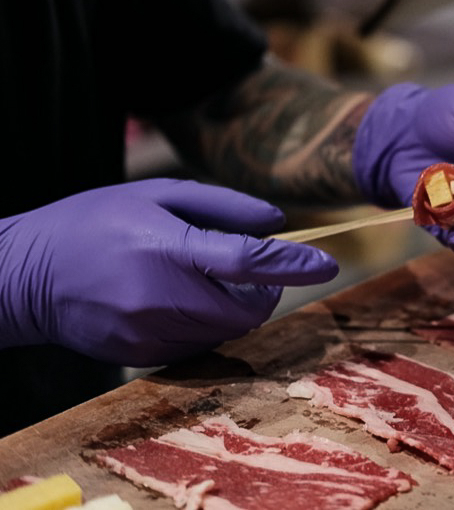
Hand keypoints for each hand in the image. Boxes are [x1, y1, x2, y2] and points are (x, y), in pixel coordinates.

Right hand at [0, 179, 337, 366]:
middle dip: (266, 290)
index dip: (294, 264)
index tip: (327, 262)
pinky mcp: (141, 355)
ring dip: (237, 307)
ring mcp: (150, 332)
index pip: (248, 263)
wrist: (24, 276)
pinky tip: (179, 299)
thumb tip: (276, 222)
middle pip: (248, 308)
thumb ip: (222, 206)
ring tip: (206, 278)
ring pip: (228, 330)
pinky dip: (208, 323)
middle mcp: (161, 297)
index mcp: (166, 248)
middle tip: (255, 269)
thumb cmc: (93, 223)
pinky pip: (199, 344)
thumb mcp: (156, 194)